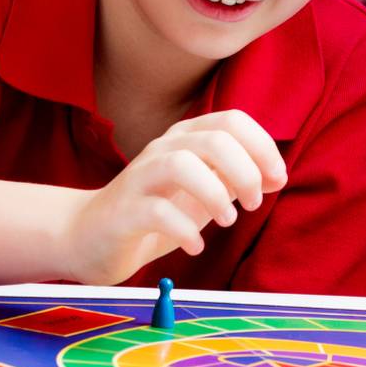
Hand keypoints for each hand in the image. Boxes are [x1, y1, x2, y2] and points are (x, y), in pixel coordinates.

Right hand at [66, 110, 286, 283]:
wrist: (90, 237)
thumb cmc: (155, 212)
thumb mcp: (203, 192)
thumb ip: (235, 179)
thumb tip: (275, 176)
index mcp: (186, 138)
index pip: (233, 121)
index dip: (263, 148)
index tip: (275, 181)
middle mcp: (163, 149)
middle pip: (213, 139)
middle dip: (245, 171)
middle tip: (253, 204)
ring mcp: (140, 177)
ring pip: (181, 164)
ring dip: (215, 193)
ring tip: (227, 220)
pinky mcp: (123, 212)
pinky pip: (156, 211)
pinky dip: (185, 229)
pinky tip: (197, 245)